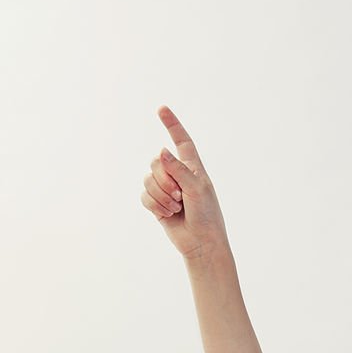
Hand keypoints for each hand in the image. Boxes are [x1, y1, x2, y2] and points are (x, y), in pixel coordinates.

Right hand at [140, 105, 230, 261]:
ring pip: (148, 179)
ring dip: (160, 195)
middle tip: (179, 196)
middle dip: (164, 180)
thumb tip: (161, 151)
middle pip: (156, 162)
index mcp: (192, 167)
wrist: (201, 243)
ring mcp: (165, 188)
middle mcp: (177, 174)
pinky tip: (167, 214)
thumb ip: (179, 169)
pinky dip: (154, 204)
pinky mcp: (156, 203)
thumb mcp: (197, 189)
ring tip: (176, 207)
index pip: (181, 140)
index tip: (161, 109)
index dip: (172, 125)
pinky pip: (144, 195)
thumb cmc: (206, 215)